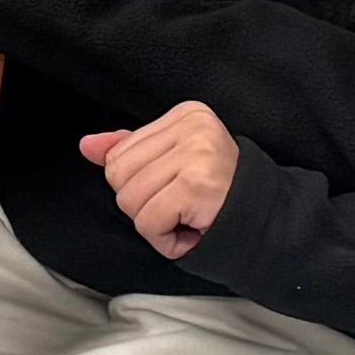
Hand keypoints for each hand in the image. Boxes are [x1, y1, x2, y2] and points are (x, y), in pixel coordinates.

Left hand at [77, 102, 240, 259]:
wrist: (267, 225)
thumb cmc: (218, 195)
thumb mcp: (173, 164)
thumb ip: (130, 151)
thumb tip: (87, 146)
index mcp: (186, 114)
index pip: (119, 153)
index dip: (141, 184)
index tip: (179, 187)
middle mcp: (193, 127)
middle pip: (117, 175)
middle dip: (143, 204)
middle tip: (181, 206)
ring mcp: (196, 154)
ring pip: (129, 200)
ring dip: (154, 224)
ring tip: (188, 216)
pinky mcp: (197, 185)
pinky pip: (148, 222)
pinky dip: (164, 239)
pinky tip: (192, 230)